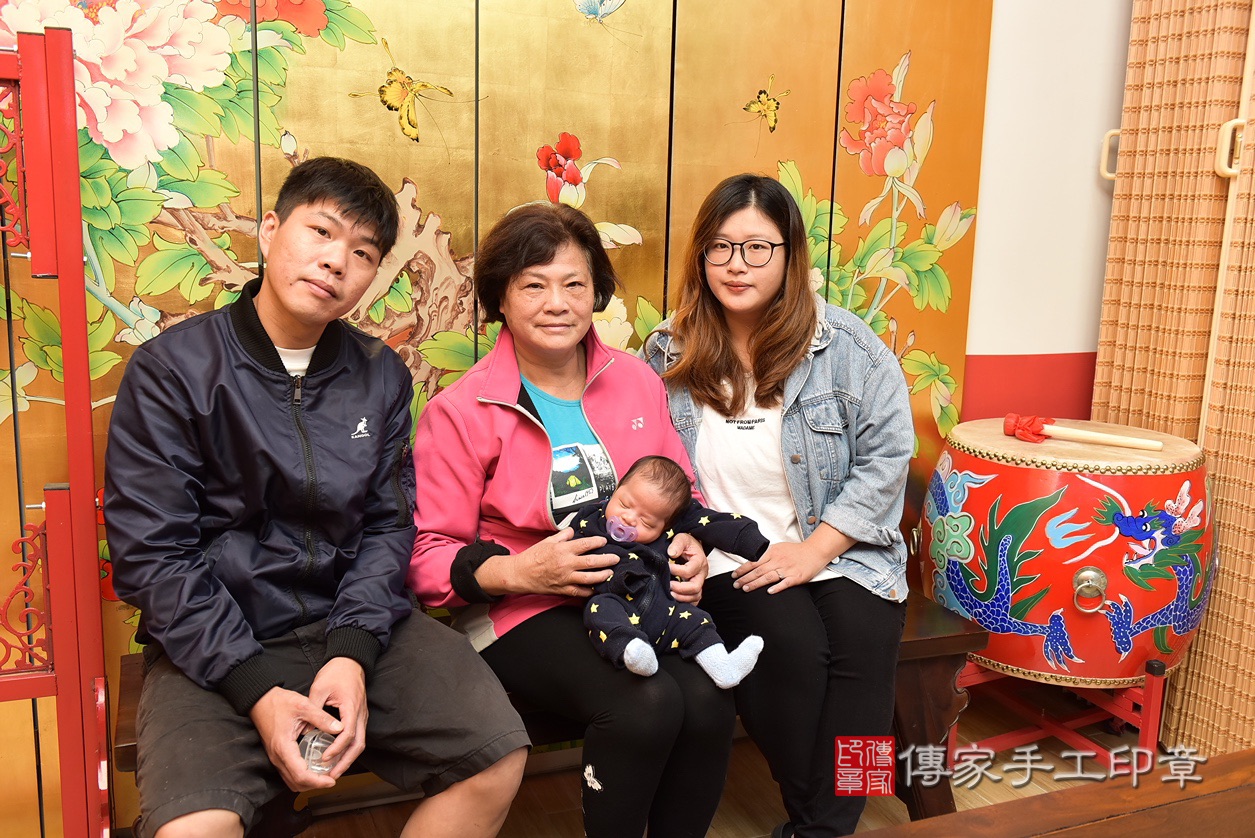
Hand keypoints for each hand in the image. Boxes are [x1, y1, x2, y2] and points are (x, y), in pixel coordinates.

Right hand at [249, 686, 342, 791]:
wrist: (260, 700)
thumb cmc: (278, 702)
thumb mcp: (303, 705)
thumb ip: (322, 718)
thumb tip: (339, 728)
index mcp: (284, 747)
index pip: (301, 775)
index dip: (318, 782)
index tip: (331, 780)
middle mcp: (277, 757)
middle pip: (296, 783)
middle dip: (315, 785)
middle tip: (331, 779)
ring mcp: (275, 757)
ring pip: (291, 781)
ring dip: (308, 782)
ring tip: (324, 776)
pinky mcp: (276, 755)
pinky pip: (288, 773)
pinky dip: (302, 776)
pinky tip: (313, 767)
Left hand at [307, 657, 366, 777]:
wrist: (351, 660)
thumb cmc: (336, 672)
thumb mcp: (319, 688)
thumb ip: (314, 711)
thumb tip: (306, 730)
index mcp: (351, 707)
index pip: (347, 734)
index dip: (336, 749)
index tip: (324, 758)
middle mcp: (360, 714)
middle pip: (358, 744)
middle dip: (345, 762)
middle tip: (332, 775)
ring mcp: (362, 716)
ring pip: (360, 743)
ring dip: (348, 759)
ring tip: (334, 771)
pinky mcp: (359, 716)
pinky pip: (357, 737)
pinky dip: (348, 749)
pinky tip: (337, 756)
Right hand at [486, 528, 616, 596]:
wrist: (520, 573)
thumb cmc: (533, 556)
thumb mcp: (547, 541)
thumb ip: (562, 536)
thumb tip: (573, 531)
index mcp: (563, 549)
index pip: (585, 544)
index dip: (597, 542)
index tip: (604, 541)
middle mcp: (566, 564)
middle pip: (592, 562)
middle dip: (607, 560)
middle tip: (616, 558)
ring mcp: (566, 578)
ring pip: (589, 578)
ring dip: (602, 575)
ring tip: (610, 572)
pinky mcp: (563, 589)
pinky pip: (580, 591)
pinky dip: (590, 590)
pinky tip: (597, 588)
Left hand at [667, 532, 707, 603]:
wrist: (692, 547)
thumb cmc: (687, 543)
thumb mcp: (682, 538)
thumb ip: (677, 544)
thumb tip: (671, 553)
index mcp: (699, 561)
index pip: (689, 571)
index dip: (677, 571)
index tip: (667, 567)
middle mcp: (701, 573)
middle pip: (695, 587)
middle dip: (681, 589)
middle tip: (669, 586)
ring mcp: (699, 581)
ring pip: (696, 596)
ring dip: (683, 597)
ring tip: (671, 594)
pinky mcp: (696, 587)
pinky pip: (694, 599)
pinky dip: (686, 602)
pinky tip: (676, 599)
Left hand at [733, 541, 831, 593]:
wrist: (814, 551)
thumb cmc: (795, 551)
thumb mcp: (779, 548)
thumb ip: (766, 555)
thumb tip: (752, 562)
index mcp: (773, 552)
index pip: (754, 561)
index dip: (742, 569)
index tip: (734, 575)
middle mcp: (778, 560)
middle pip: (758, 570)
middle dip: (745, 578)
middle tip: (735, 585)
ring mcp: (787, 569)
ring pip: (768, 577)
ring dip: (755, 584)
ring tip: (745, 589)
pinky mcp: (796, 577)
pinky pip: (785, 583)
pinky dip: (777, 587)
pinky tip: (769, 592)